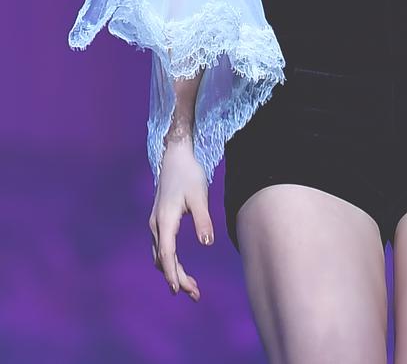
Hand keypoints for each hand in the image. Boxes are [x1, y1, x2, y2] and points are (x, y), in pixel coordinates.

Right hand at [148, 137, 214, 300]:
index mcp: (165, 220)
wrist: (174, 156)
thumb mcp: (199, 195)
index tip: (179, 290)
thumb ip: (203, 219)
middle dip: (177, 278)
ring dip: (173, 272)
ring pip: (161, 256)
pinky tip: (181, 268)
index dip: (173, 273)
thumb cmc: (188, 174)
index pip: (166, 254)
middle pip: (163, 259)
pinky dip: (170, 261)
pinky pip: (162, 248)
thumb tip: (207, 243)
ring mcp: (156, 223)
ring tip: (192, 286)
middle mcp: (156, 225)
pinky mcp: (159, 221)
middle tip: (195, 293)